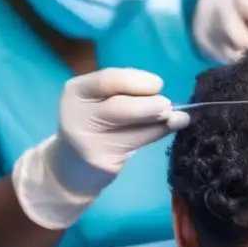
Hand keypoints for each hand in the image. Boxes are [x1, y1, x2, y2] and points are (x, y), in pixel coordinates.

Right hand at [11, 68, 188, 229]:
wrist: (69, 166)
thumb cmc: (92, 124)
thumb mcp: (100, 102)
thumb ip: (127, 95)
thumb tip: (167, 96)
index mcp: (76, 91)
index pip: (108, 79)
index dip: (138, 81)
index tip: (158, 84)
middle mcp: (77, 115)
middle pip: (119, 106)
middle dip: (150, 104)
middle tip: (168, 106)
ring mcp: (88, 141)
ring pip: (132, 127)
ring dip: (160, 121)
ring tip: (177, 118)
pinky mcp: (102, 161)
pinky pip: (137, 143)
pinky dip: (158, 133)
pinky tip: (170, 128)